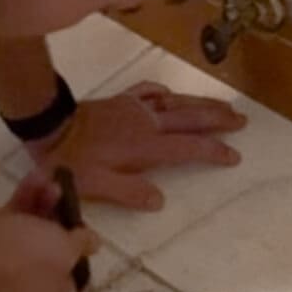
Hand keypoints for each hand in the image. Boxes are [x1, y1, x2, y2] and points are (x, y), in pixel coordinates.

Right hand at [0, 181, 97, 291]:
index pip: (71, 279)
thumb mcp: (66, 251)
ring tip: (52, 181)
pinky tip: (35, 177)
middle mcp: (29, 282)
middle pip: (53, 248)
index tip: (85, 232)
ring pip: (35, 228)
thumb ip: (82, 244)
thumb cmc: (27, 256)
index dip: (80, 254)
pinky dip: (26, 198)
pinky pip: (17, 215)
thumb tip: (95, 244)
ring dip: (45, 203)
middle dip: (62, 219)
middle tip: (69, 197)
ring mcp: (10, 258)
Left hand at [30, 81, 247, 211]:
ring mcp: (135, 108)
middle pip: (190, 119)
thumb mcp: (97, 185)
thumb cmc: (72, 161)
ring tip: (223, 105)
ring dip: (201, 103)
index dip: (213, 151)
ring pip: (176, 102)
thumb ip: (130, 192)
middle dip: (218, 119)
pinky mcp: (122, 100)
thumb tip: (160, 199)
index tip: (234, 155)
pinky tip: (170, 94)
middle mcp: (147, 123)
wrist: (50, 125)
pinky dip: (165, 92)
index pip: (188, 148)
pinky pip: (149, 91)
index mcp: (145, 146)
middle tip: (242, 120)